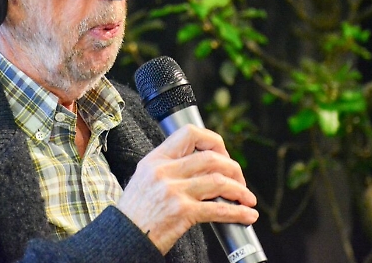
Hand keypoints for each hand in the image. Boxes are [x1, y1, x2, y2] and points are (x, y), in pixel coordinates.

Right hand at [116, 125, 257, 254]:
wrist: (124, 237)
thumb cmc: (136, 212)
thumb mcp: (145, 178)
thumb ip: (170, 167)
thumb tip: (204, 164)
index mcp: (155, 159)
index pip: (190, 134)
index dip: (213, 140)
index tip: (223, 154)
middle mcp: (164, 172)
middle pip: (211, 158)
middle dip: (233, 169)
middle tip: (240, 182)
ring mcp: (173, 191)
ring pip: (219, 182)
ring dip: (240, 191)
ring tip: (248, 199)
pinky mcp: (181, 212)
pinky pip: (218, 209)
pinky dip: (238, 213)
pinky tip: (247, 216)